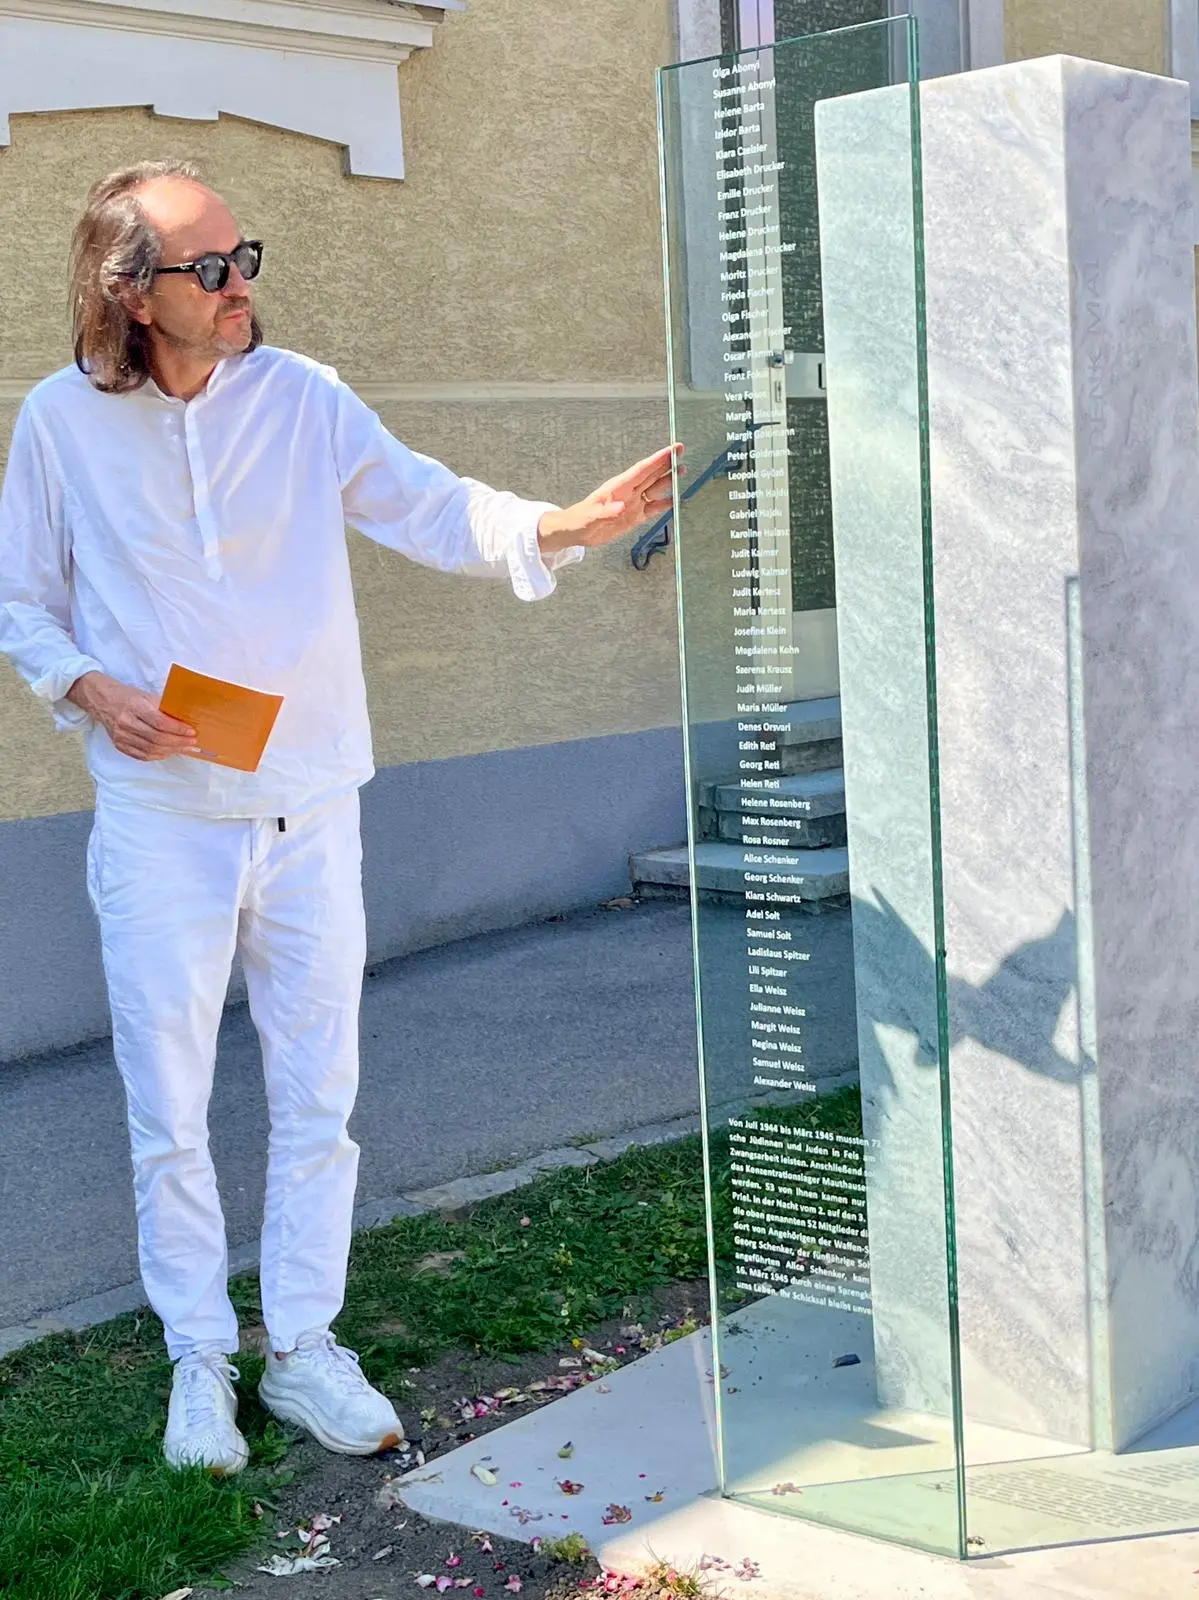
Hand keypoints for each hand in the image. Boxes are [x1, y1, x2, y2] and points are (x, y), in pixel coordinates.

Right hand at [67, 671, 198, 761]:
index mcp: (134, 706)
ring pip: (150, 749)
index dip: (177, 729)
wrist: (103, 701)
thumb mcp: (147, 696)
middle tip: (192, 742)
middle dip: (178, 742)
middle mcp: (126, 722)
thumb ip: (164, 708)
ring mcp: (121, 736)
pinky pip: (142, 755)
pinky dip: (158, 755)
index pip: (159, 722)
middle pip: (156, 738)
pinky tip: (168, 752)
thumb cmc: (129, 697)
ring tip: (184, 748)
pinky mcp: (119, 745)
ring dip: (171, 750)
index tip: (191, 731)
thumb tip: (186, 721)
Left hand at [538, 444, 681, 552]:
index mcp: (619, 486)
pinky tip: (675, 500)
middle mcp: (629, 492)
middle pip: (652, 475)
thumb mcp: (591, 517)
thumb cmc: (581, 520)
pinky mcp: (634, 517)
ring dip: (668, 482)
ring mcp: (633, 504)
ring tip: (682, 472)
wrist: (576, 532)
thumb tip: (623, 507)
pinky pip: (653, 509)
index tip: (673, 449)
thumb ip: (607, 512)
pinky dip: (664, 504)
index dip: (658, 459)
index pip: (643, 469)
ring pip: (655, 489)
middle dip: (667, 464)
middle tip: (682, 453)